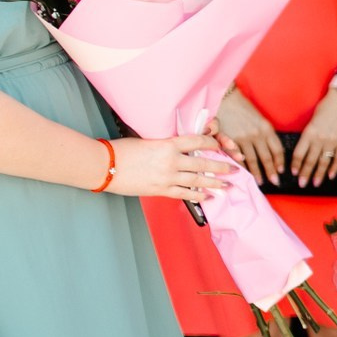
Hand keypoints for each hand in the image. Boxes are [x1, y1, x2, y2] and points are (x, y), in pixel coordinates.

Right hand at [106, 134, 234, 201]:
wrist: (103, 166)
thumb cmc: (120, 150)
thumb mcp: (146, 140)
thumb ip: (165, 144)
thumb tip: (178, 146)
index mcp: (168, 144)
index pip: (198, 141)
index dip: (212, 142)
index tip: (219, 144)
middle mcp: (171, 160)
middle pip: (204, 163)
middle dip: (221, 166)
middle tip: (234, 168)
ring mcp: (167, 177)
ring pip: (198, 180)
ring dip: (215, 183)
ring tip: (227, 184)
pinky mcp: (160, 190)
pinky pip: (185, 194)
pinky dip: (198, 195)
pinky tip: (208, 196)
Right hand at [215, 87, 284, 183]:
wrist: (226, 99)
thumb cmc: (244, 109)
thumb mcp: (261, 120)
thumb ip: (266, 134)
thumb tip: (272, 152)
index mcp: (267, 129)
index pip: (277, 149)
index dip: (280, 162)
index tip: (282, 171)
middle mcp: (257, 135)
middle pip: (266, 157)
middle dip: (271, 171)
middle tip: (275, 182)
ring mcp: (243, 138)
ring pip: (252, 159)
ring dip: (256, 172)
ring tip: (260, 181)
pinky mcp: (230, 139)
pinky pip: (237, 156)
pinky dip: (241, 166)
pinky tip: (243, 173)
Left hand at [291, 89, 336, 187]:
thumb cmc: (328, 106)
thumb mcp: (313, 119)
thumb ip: (310, 133)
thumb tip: (308, 146)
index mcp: (310, 132)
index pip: (300, 153)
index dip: (296, 164)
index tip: (293, 172)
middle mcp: (320, 139)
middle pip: (310, 160)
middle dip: (305, 173)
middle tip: (302, 184)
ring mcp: (333, 141)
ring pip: (324, 162)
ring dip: (319, 174)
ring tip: (315, 183)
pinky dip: (335, 168)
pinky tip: (331, 175)